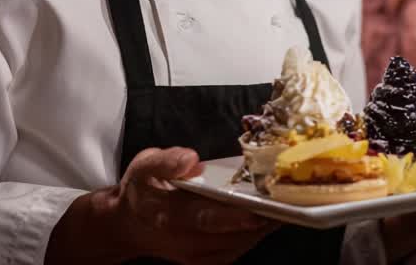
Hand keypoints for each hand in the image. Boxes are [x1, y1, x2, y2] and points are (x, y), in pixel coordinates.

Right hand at [46, 147, 279, 263]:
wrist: (128, 224)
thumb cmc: (142, 189)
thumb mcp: (145, 165)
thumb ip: (167, 161)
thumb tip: (192, 160)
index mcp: (167, 214)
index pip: (205, 218)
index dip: (234, 216)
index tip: (259, 209)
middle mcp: (183, 240)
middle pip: (230, 234)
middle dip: (260, 220)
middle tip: (287, 202)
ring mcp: (195, 254)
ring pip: (238, 244)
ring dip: (262, 227)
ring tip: (285, 206)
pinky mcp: (205, 259)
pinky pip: (237, 249)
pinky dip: (254, 234)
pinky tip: (268, 217)